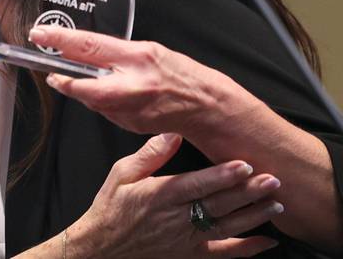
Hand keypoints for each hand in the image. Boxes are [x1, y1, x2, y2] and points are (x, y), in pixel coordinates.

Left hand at [29, 26, 234, 135]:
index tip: (40, 35)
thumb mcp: (149, 52)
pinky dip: (101, 102)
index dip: (61, 40)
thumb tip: (85, 52)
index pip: (90, 46)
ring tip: (91, 82)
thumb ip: (116, 54)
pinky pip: (104, 110)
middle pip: (82, 83)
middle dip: (63, 78)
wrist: (206, 107)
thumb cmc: (182, 75)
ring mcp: (130, 109)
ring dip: (83, 90)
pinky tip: (112, 96)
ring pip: (90, 99)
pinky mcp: (128, 124)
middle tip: (51, 71)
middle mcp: (132, 85)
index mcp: (138, 58)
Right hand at [70, 134, 282, 258]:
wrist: (103, 246)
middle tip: (272, 180)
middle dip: (248, 192)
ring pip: (227, 227)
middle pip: (218, 204)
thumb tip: (174, 133)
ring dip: (253, 215)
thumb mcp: (122, 173)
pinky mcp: (190, 254)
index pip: (197, 184)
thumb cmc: (111, 207)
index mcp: (159, 195)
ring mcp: (186, 239)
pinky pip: (223, 253)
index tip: (245, 165)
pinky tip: (268, 240)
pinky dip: (247, 248)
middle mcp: (176, 219)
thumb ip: (149, 154)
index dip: (223, 176)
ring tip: (276, 203)